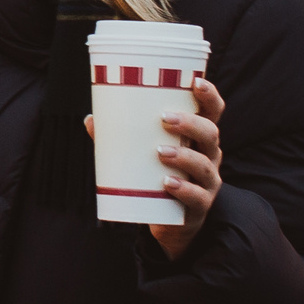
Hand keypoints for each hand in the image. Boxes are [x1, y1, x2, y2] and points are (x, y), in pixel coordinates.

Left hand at [83, 77, 224, 259]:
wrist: (171, 221)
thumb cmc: (158, 176)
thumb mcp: (143, 154)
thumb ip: (120, 138)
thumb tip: (91, 119)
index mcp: (197, 138)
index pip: (212, 112)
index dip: (209, 96)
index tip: (195, 82)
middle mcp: (208, 156)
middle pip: (211, 134)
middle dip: (190, 123)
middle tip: (164, 118)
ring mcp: (207, 182)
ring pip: (204, 165)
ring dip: (183, 156)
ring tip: (159, 152)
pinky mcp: (199, 206)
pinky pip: (196, 196)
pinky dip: (182, 189)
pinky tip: (167, 183)